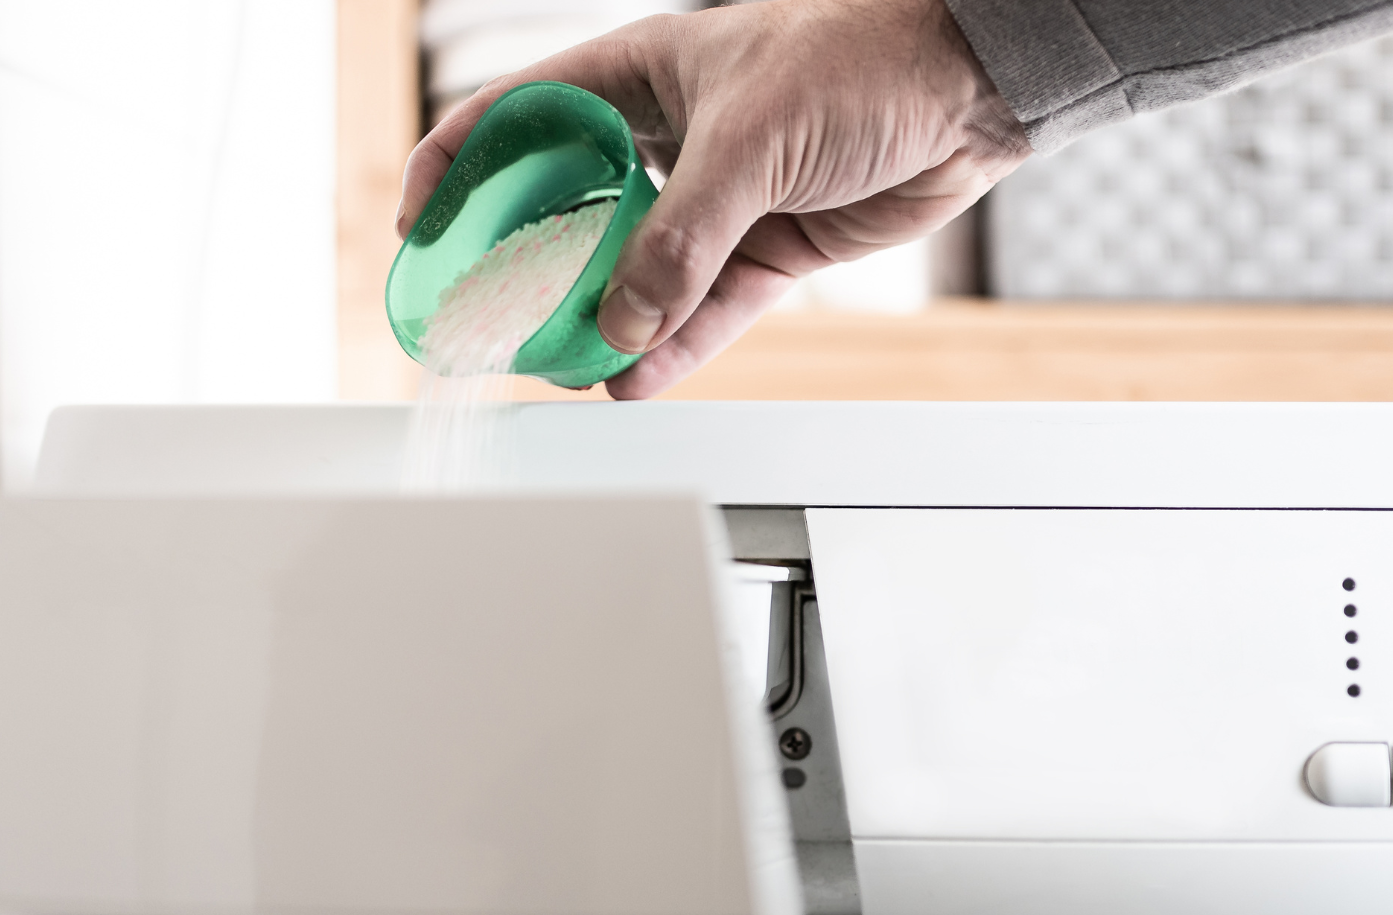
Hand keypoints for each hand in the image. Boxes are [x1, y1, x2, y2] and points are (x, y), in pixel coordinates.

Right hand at [397, 0, 1029, 398]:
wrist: (972, 88)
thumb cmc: (864, 57)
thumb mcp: (752, 140)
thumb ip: (682, 238)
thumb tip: (624, 322)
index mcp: (635, 76)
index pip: (517, 118)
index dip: (457, 167)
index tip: (421, 226)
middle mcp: (664, 139)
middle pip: (567, 211)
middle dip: (526, 271)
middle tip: (490, 323)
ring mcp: (712, 200)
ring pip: (633, 275)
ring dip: (599, 324)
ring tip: (562, 368)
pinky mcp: (763, 251)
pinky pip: (701, 312)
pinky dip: (669, 349)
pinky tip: (631, 380)